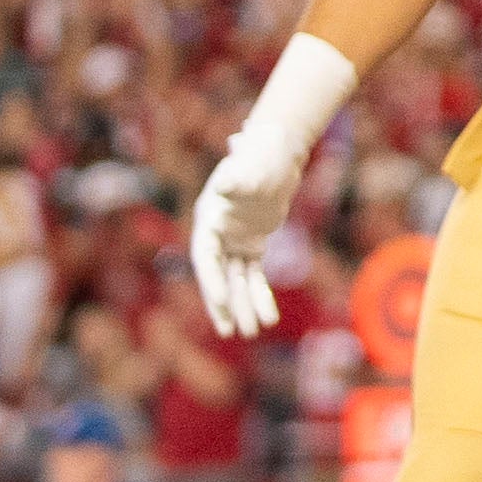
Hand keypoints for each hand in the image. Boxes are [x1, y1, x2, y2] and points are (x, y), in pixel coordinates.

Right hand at [189, 130, 295, 341]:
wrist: (276, 150)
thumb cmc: (261, 156)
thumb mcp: (250, 167)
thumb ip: (237, 179)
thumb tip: (227, 184)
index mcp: (210, 219)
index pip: (206, 257)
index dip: (212, 281)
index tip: (222, 303)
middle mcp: (218, 232)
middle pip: (217, 275)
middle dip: (223, 304)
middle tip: (229, 331)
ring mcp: (234, 239)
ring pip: (236, 279)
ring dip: (244, 305)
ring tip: (252, 331)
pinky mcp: (253, 242)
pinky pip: (254, 273)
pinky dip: (261, 293)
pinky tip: (269, 316)